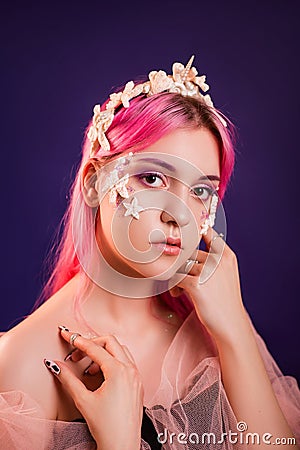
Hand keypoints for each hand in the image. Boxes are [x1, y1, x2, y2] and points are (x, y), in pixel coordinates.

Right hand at [44, 330, 143, 449]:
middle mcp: (130, 370)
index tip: (66, 334)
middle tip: (76, 353)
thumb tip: (55, 365)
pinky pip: (126, 361)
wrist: (122, 445)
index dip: (78, 340)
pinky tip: (100, 375)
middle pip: (110, 341)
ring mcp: (136, 376)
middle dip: (91, 343)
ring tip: (87, 367)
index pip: (95, 348)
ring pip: (120, 350)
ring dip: (102, 352)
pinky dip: (112, 361)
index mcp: (118, 371)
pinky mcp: (138, 383)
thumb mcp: (83, 400)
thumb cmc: (105, 426)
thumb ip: (68, 379)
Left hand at [169, 227, 249, 342]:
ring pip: (179, 265)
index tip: (183, 240)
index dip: (193, 233)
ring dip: (175, 275)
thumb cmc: (225, 300)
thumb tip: (186, 247)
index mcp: (226, 256)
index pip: (207, 232)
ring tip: (179, 289)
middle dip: (181, 264)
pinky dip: (173, 286)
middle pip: (188, 251)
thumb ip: (212, 259)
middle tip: (180, 278)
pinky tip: (177, 293)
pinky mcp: (196, 285)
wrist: (231, 325)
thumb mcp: (225, 274)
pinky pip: (174, 278)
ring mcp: (207, 272)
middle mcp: (218, 260)